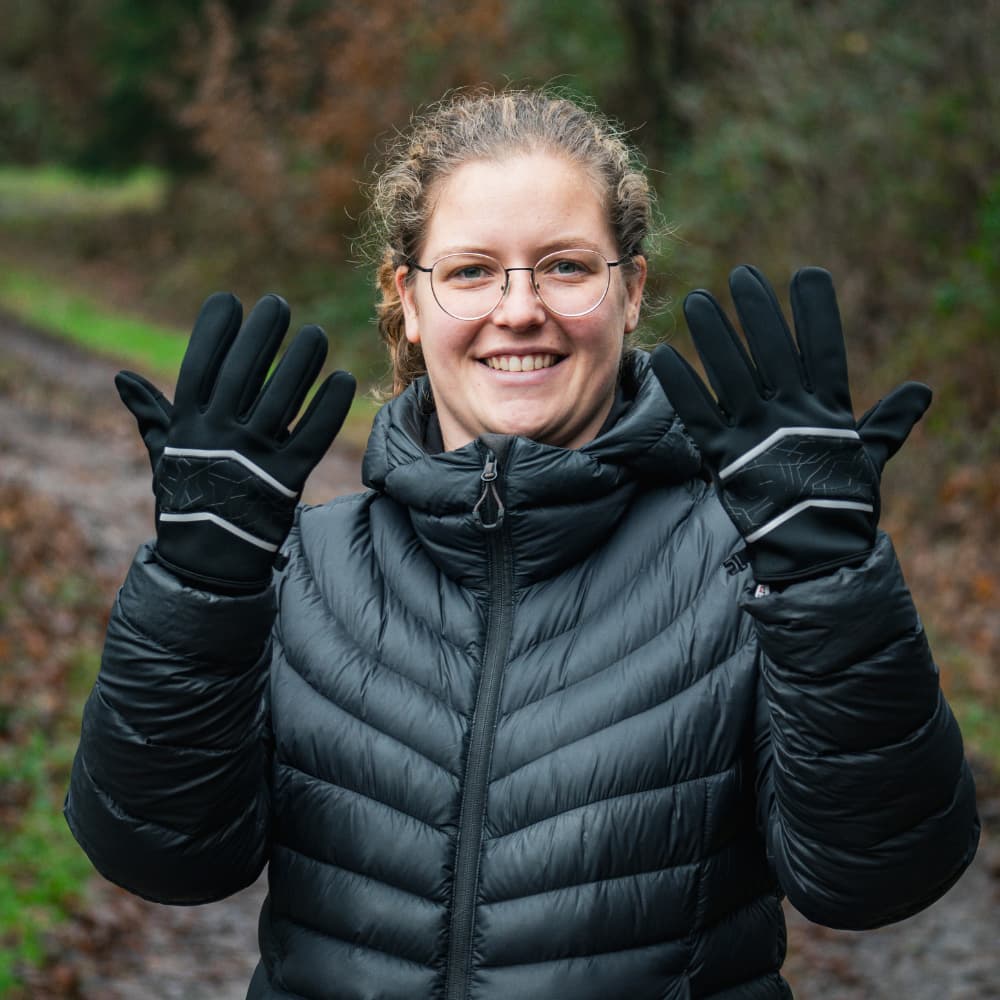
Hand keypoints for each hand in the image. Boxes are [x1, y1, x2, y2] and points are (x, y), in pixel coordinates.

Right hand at [116, 292, 355, 589]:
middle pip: (244, 373)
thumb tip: (121, 379)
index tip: (228, 301)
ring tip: (315, 334)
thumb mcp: (166, 455)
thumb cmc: (189, 498)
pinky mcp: (288, 480)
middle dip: (260, 333)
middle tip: (277, 304)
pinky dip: (329, 407)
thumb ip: (152, 415)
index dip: (213, 332)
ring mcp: (254, 458)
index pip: (199, 367)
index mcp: (188, 427)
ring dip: (301, 361)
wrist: (211, 561)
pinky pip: (313, 435)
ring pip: (283, 398)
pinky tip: (341, 378)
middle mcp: (219, 438)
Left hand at [651, 265, 929, 583]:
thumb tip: (921, 391)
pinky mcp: (724, 457)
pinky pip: (698, 414)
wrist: (814, 554)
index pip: (826, 349)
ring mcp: (755, 435)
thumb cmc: (843, 503)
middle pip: (772, 350)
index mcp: (828, 412)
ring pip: (730, 373)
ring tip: (695, 300)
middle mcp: (791, 416)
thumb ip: (888, 420)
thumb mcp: (869, 456)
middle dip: (758, 311)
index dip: (817, 312)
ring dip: (713, 335)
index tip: (808, 275)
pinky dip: (682, 385)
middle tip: (741, 275)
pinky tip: (667, 356)